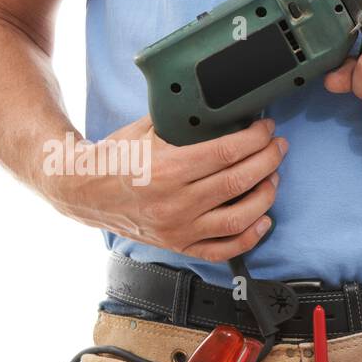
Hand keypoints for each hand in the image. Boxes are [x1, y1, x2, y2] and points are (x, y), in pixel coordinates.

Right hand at [38, 116, 285, 260]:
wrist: (83, 191)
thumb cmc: (117, 157)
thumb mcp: (148, 130)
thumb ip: (185, 124)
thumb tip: (224, 112)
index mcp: (167, 168)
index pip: (226, 152)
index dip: (255, 139)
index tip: (266, 129)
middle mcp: (175, 202)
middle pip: (238, 182)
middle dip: (267, 161)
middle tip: (278, 147)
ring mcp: (178, 228)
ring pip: (239, 218)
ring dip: (265, 196)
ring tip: (273, 178)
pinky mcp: (178, 245)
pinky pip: (223, 250)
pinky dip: (249, 237)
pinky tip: (263, 219)